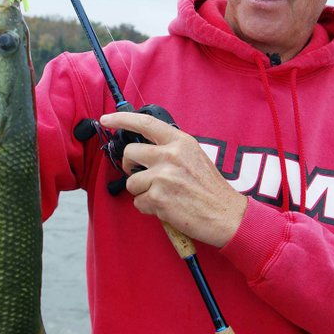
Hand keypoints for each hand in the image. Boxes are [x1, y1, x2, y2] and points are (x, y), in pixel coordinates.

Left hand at [99, 112, 247, 247]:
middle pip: (130, 153)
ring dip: (141, 192)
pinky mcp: (158, 198)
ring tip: (162, 196)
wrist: (226, 215)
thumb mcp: (194, 157)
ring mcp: (163, 176)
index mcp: (180, 142)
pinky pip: (138, 202)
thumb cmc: (210, 189)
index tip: (107, 118)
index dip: (122, 119)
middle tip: (139, 174)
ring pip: (131, 182)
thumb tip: (143, 149)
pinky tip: (166, 208)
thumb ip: (170, 149)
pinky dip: (148, 208)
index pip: (145, 123)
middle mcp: (170, 155)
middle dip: (130, 166)